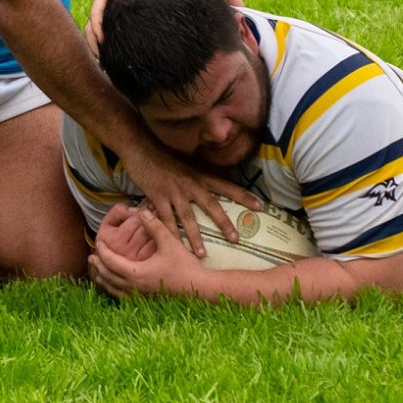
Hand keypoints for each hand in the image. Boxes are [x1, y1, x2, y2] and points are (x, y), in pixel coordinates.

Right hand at [88, 0, 167, 51]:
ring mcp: (107, 9)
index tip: (102, 42)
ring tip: (103, 60)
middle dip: (92, 42)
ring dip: (97, 44)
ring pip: (95, 29)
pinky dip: (104, 41)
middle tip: (100, 58)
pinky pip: (105, 28)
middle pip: (91, 25)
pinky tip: (111, 52)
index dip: (96, 29)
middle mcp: (102, 3)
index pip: (95, 14)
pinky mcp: (113, 14)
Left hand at [88, 208, 204, 299]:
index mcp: (135, 273)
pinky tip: (115, 285)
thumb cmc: (184, 266)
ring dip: (103, 280)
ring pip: (113, 290)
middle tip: (91, 256)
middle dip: (98, 266)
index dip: (102, 251)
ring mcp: (139, 297)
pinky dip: (113, 289)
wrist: (199, 288)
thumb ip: (154, 226)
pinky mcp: (146, 302)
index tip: (98, 242)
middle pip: (107, 277)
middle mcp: (133, 288)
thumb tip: (141, 211)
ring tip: (97, 272)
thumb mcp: (169, 242)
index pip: (110, 261)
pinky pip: (122, 297)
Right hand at [120, 141, 259, 254]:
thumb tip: (215, 186)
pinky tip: (174, 246)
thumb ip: (199, 177)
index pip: (227, 186)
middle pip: (211, 205)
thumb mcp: (187, 165)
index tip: (260, 206)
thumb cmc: (164, 157)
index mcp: (200, 175)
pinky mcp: (157, 196)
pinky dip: (169, 234)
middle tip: (236, 239)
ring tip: (203, 254)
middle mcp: (191, 183)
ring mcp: (174, 191)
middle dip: (224, 223)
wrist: (141, 148)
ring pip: (188, 218)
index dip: (244, 196)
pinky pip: (165, 219)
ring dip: (196, 237)